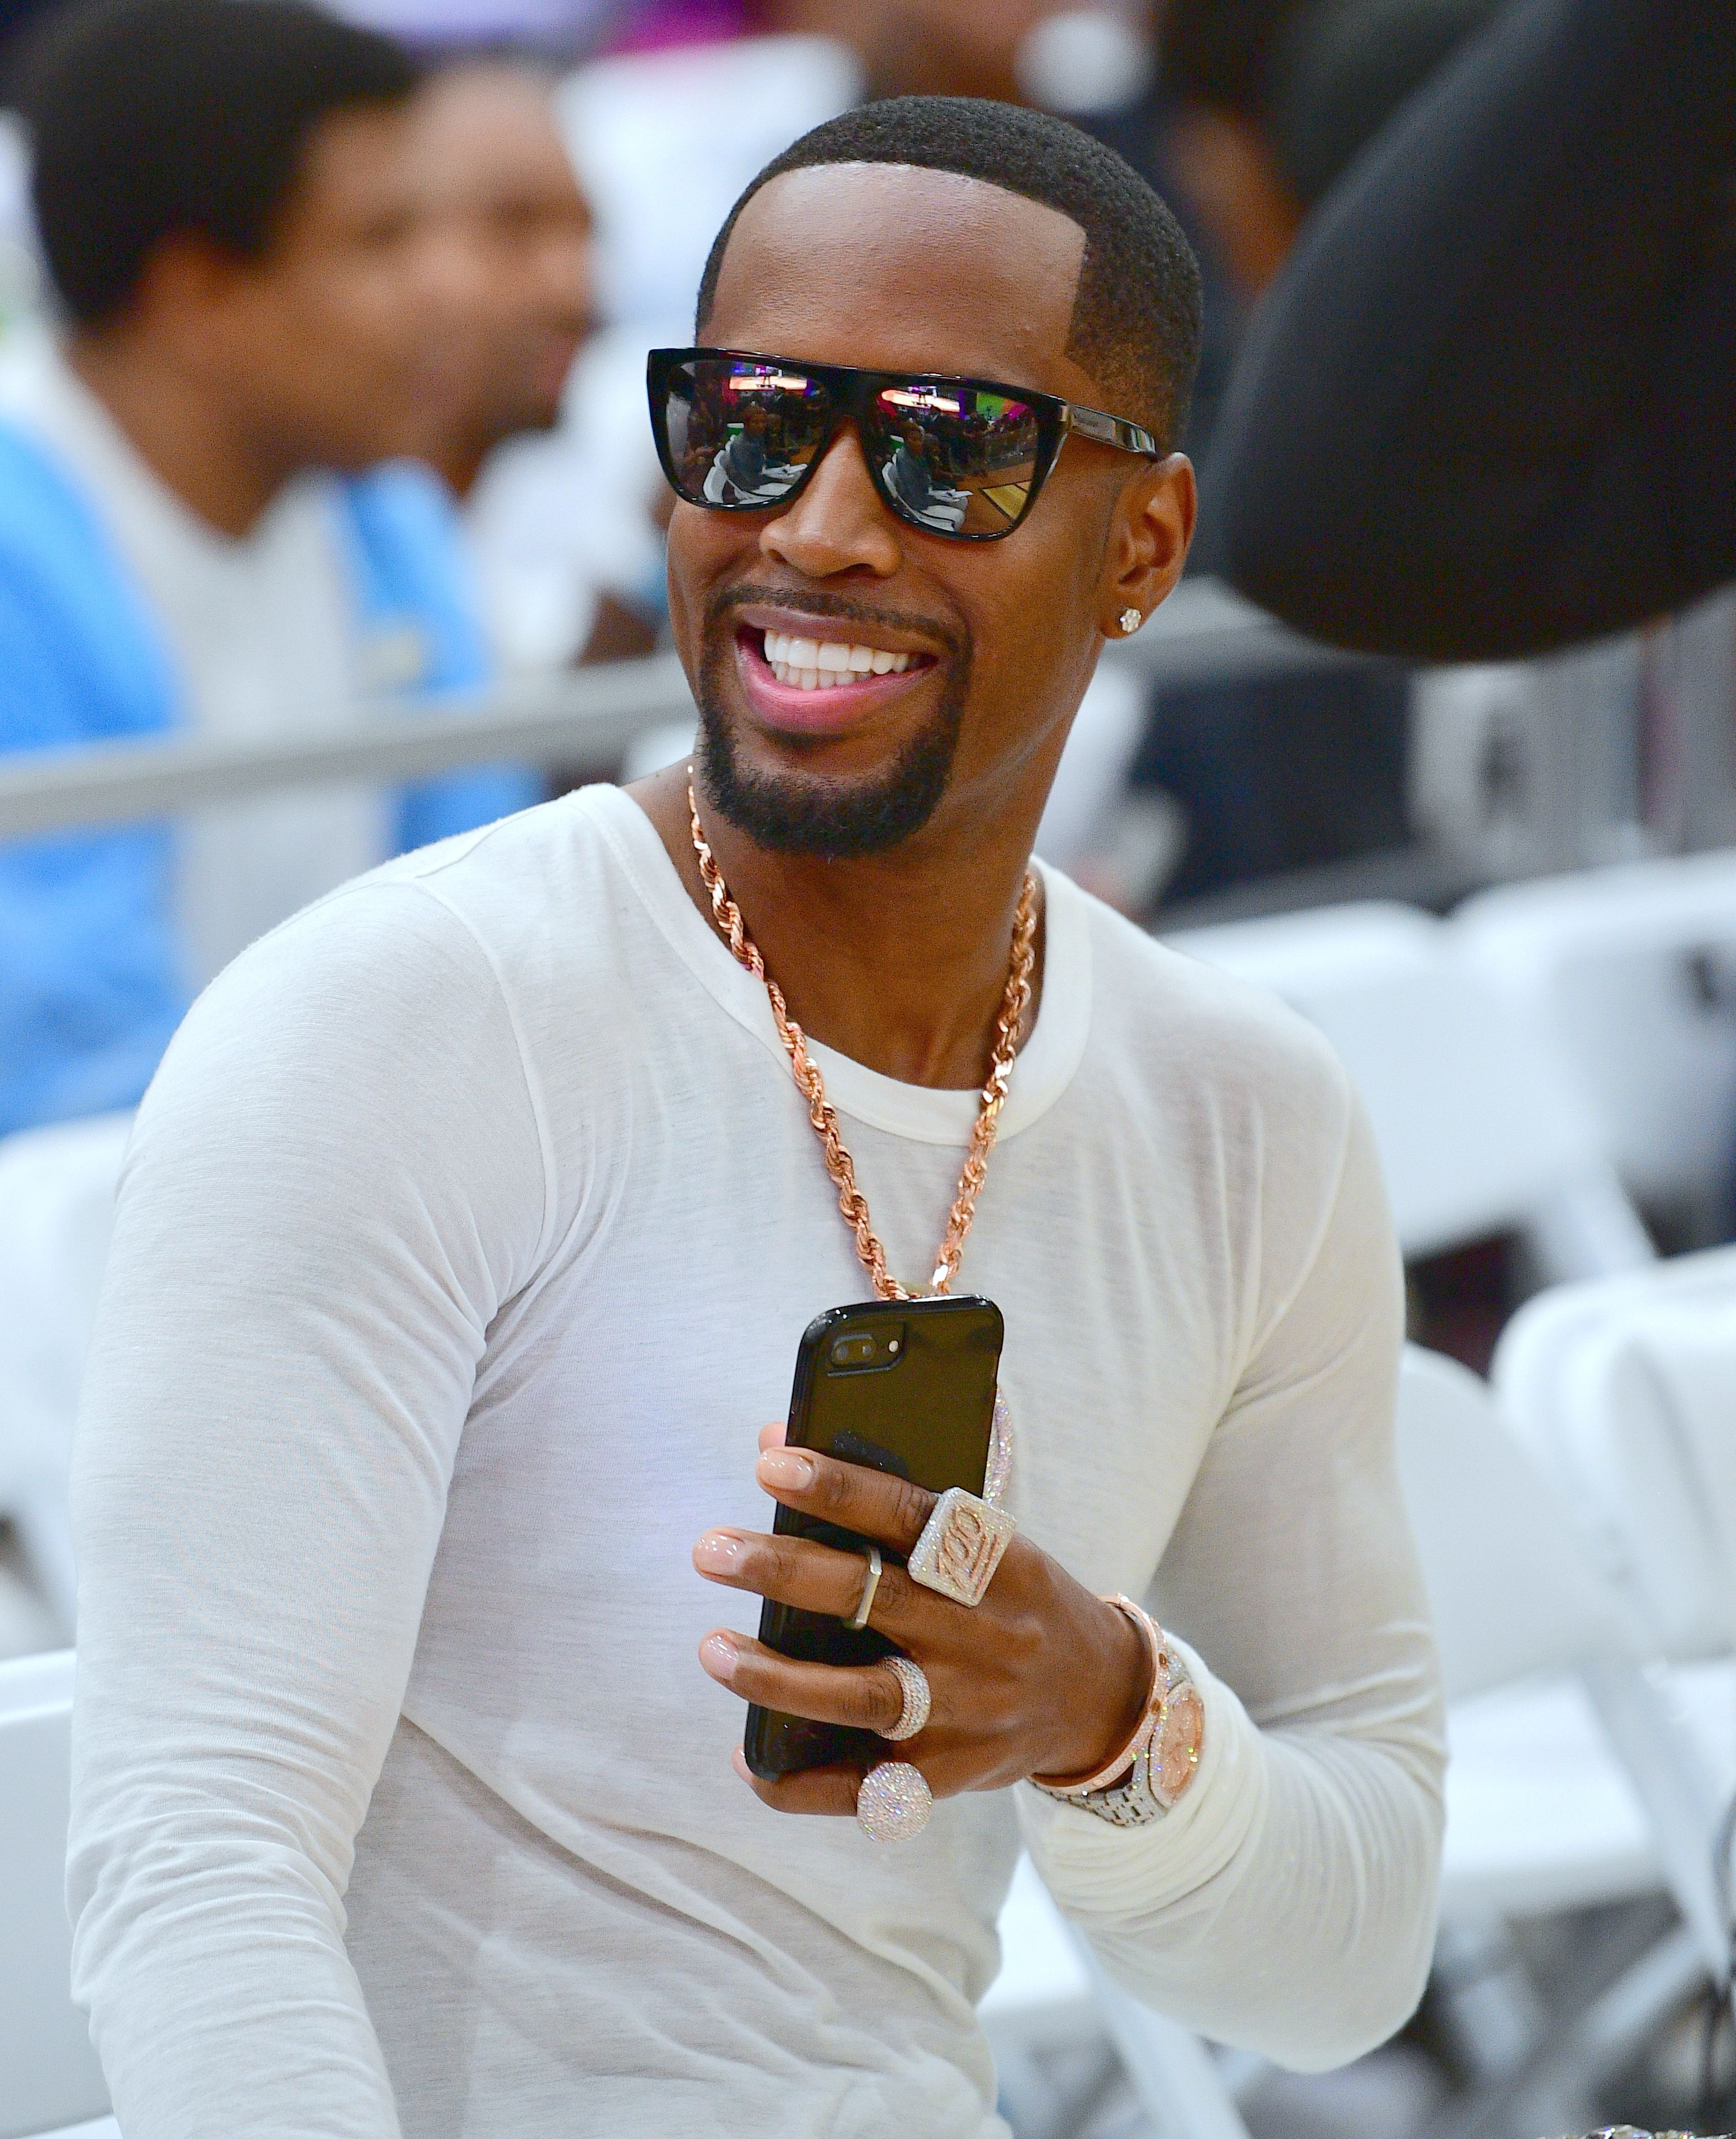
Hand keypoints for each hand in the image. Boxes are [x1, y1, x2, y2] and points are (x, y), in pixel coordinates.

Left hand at [692, 1425, 1152, 1815]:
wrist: (1097, 1697)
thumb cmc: (1014, 1599)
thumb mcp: (984, 1541)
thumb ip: (890, 1504)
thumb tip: (777, 1442)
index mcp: (994, 1561)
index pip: (908, 1514)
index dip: (839, 1487)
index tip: (770, 1461)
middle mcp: (982, 1635)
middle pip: (873, 1599)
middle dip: (784, 1572)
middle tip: (712, 1551)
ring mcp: (966, 1710)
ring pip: (863, 1695)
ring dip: (777, 1676)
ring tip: (713, 1648)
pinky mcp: (949, 1774)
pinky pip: (865, 1790)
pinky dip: (800, 1782)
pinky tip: (748, 1761)